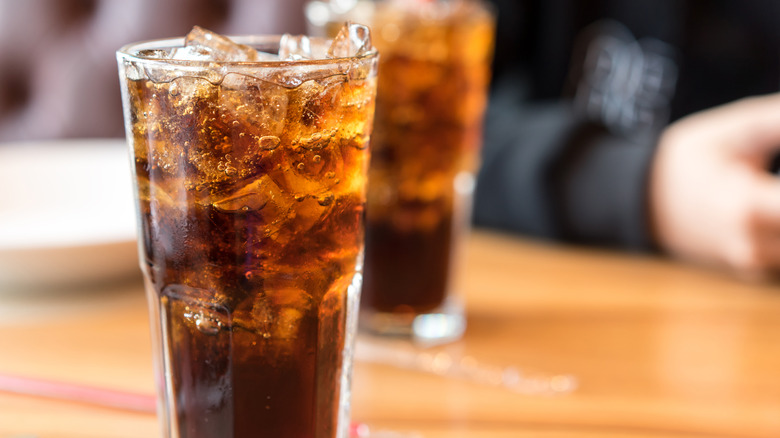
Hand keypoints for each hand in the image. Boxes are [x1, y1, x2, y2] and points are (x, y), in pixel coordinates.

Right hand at [650, 93, 779, 279]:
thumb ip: (776, 121)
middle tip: (779, 179)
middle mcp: (751, 246)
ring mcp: (752, 266)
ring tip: (774, 188)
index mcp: (745, 207)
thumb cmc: (685, 162)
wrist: (641, 204)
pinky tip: (773, 203)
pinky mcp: (753, 273)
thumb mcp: (728, 132)